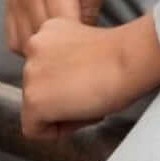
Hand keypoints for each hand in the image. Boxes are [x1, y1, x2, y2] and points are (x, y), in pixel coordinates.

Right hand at [5, 0, 113, 55]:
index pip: (63, 32)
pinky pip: (12, 36)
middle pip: (41, 43)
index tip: (96, 53)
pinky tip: (49, 41)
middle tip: (84, 59)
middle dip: (62, 56)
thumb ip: (92, 3)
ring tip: (66, 52)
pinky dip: (28, 45)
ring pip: (23, 45)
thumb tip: (85, 37)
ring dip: (43, 53)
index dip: (81, 50)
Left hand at [21, 13, 159, 140]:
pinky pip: (35, 129)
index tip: (87, 79)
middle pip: (38, 87)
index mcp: (48, 30)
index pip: (44, 67)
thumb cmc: (122, 55)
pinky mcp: (34, 99)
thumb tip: (67, 82)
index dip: (68, 81)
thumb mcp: (87, 46)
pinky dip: (57, 130)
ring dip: (61, 111)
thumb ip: (68, 59)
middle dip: (62, 97)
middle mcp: (33, 46)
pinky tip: (81, 113)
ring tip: (89, 101)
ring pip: (36, 109)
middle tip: (89, 94)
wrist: (128, 59)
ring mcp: (31, 74)